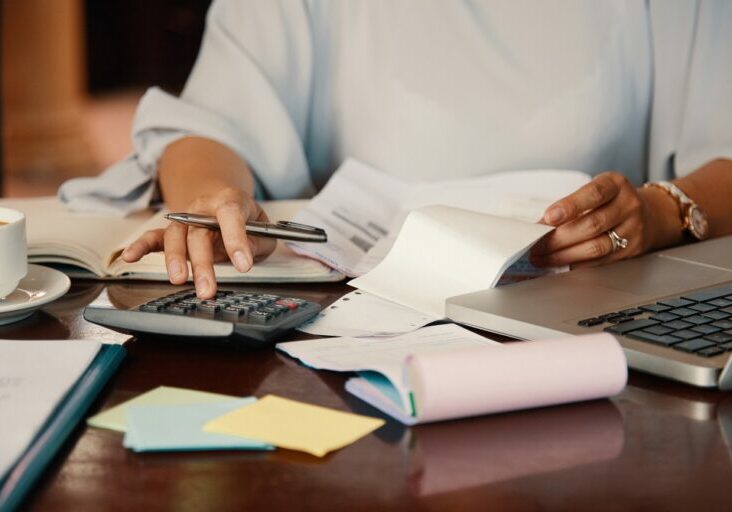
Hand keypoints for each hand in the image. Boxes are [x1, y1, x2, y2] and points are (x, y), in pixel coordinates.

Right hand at [121, 187, 275, 298]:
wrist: (224, 202)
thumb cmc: (246, 219)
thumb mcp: (263, 229)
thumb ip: (258, 242)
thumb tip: (244, 256)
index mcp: (230, 201)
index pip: (231, 215)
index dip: (237, 239)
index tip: (243, 265)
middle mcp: (203, 208)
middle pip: (199, 232)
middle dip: (203, 263)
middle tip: (208, 288)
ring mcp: (185, 219)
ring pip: (176, 237)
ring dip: (176, 260)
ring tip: (179, 281)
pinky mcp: (172, 231)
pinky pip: (153, 237)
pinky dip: (140, 246)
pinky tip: (130, 256)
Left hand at [530, 172, 659, 268]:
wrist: (650, 214)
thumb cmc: (611, 201)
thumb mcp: (595, 191)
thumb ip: (571, 205)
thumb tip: (540, 226)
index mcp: (615, 184)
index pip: (594, 194)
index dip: (570, 206)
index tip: (548, 217)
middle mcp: (628, 205)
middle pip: (592, 224)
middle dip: (559, 238)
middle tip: (536, 245)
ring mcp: (633, 229)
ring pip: (596, 247)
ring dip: (564, 255)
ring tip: (543, 258)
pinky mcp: (632, 251)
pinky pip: (600, 261)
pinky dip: (577, 264)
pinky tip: (560, 264)